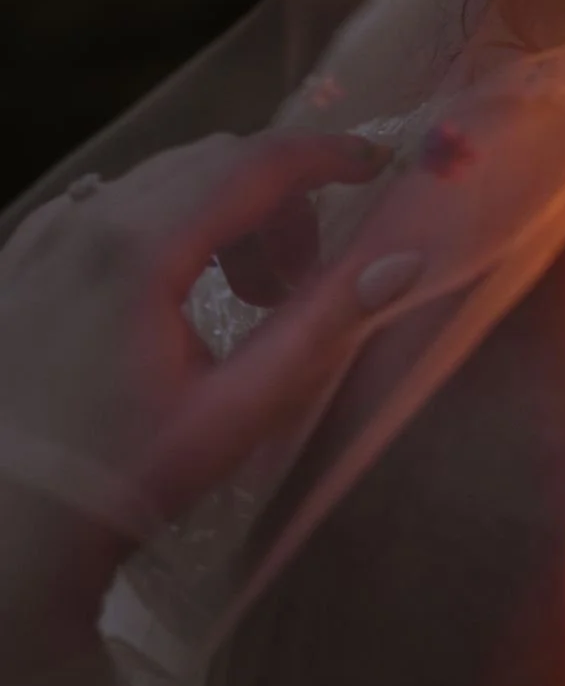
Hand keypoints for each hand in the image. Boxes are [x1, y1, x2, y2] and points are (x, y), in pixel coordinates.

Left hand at [0, 130, 407, 652]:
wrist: (4, 531)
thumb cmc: (124, 478)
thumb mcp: (238, 410)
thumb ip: (323, 326)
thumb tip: (403, 259)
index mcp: (143, 246)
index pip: (257, 160)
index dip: (328, 154)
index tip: (379, 164)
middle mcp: (89, 217)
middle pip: (213, 160)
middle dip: (281, 197)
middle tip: (303, 277)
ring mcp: (46, 232)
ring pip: (162, 177)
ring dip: (225, 211)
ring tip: (244, 296)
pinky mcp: (21, 254)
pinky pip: (110, 202)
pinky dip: (165, 221)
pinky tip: (172, 292)